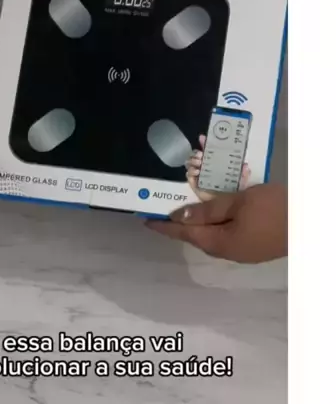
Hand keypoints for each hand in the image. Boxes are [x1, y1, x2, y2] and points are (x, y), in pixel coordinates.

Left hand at [146, 183, 286, 262]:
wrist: (309, 221)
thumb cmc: (272, 208)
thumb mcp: (236, 202)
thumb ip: (207, 210)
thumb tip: (179, 217)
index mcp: (219, 242)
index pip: (183, 233)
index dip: (164, 227)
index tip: (146, 221)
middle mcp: (226, 253)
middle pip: (195, 238)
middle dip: (178, 227)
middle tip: (163, 212)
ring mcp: (241, 253)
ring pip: (210, 239)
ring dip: (195, 227)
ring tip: (183, 213)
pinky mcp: (252, 249)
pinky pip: (223, 238)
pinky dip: (211, 227)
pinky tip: (211, 217)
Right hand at [186, 134, 250, 201]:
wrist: (225, 211)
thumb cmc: (233, 194)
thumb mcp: (241, 183)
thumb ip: (243, 175)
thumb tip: (245, 165)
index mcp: (216, 164)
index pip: (209, 150)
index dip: (205, 143)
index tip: (202, 138)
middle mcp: (206, 168)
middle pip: (196, 155)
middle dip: (197, 153)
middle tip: (201, 156)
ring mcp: (199, 175)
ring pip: (190, 163)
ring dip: (193, 161)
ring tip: (199, 164)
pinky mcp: (194, 185)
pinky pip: (188, 175)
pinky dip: (191, 172)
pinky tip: (196, 173)